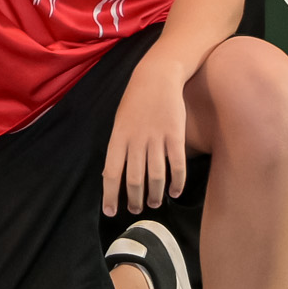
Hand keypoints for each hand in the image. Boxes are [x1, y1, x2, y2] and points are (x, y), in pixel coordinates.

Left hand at [102, 57, 190, 216]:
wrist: (157, 76)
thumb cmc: (136, 100)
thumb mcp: (119, 121)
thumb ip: (118, 147)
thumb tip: (111, 174)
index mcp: (118, 137)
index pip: (111, 173)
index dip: (110, 195)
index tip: (111, 211)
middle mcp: (136, 140)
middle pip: (134, 178)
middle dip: (134, 199)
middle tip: (136, 210)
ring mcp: (157, 138)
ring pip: (156, 176)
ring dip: (155, 194)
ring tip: (154, 204)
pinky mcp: (176, 135)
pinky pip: (177, 165)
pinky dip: (177, 182)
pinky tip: (176, 192)